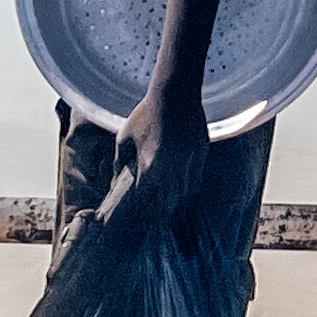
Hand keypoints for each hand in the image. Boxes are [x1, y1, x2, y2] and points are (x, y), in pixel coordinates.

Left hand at [111, 77, 209, 216]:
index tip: (140, 214)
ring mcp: (187, 163)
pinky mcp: (200, 157)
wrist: (174, 96)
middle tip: (156, 220)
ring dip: (176, 205)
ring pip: (183, 195)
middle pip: (165, 201)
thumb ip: (120, 160)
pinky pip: (196, 182)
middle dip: (160, 212)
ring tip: (171, 214)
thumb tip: (116, 178)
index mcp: (148, 165)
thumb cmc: (145, 114)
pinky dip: (190, 191)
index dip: (141, 207)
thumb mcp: (124, 136)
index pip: (144, 195)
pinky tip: (186, 197)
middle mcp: (169, 168)